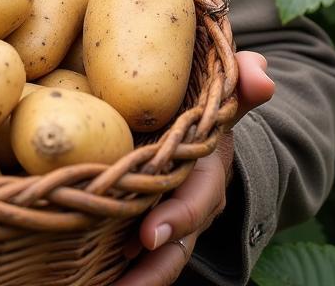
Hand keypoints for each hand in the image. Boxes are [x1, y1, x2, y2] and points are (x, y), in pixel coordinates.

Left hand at [112, 50, 274, 284]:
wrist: (203, 136)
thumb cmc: (204, 110)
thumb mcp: (222, 96)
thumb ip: (239, 81)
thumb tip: (259, 70)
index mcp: (205, 176)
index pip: (195, 203)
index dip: (176, 220)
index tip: (148, 236)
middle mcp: (188, 207)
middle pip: (174, 247)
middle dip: (150, 271)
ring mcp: (166, 221)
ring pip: (152, 261)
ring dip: (128, 280)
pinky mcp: (140, 225)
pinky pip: (127, 254)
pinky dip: (107, 270)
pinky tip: (75, 280)